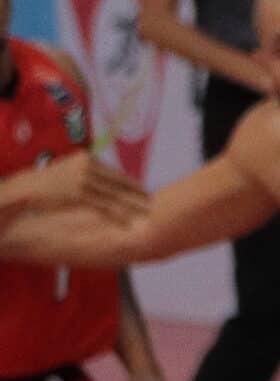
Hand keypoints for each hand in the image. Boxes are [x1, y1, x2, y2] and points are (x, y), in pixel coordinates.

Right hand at [6, 152, 147, 225]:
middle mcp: (87, 166)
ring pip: (114, 195)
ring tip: (145, 214)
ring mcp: (83, 180)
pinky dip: (118, 215)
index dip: (131, 184)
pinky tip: (129, 222)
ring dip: (131, 206)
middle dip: (136, 194)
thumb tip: (105, 183)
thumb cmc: (46, 184)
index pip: (114, 173)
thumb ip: (87, 174)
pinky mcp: (78, 195)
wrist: (24, 190)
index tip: (144, 191)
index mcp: (87, 158)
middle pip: (118, 183)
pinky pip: (104, 207)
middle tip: (152, 203)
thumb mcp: (68, 171)